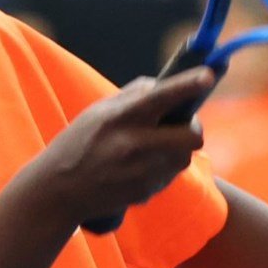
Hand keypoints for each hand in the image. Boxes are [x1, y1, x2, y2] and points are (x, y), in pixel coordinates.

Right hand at [26, 69, 216, 225]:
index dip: (187, 84)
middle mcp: (133, 145)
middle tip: (181, 126)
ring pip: (183, 158)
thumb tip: (163, 85)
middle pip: (191, 137)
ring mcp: (141, 172)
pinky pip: (168, 176)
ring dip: (176, 151)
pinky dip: (161, 169)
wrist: (58, 191)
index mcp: (120, 117)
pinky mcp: (144, 193)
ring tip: (149, 149)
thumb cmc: (78, 143)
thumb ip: (132, 96)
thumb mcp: (98, 111)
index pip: (161, 96)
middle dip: (193, 130)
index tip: (208, 74)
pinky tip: (135, 169)